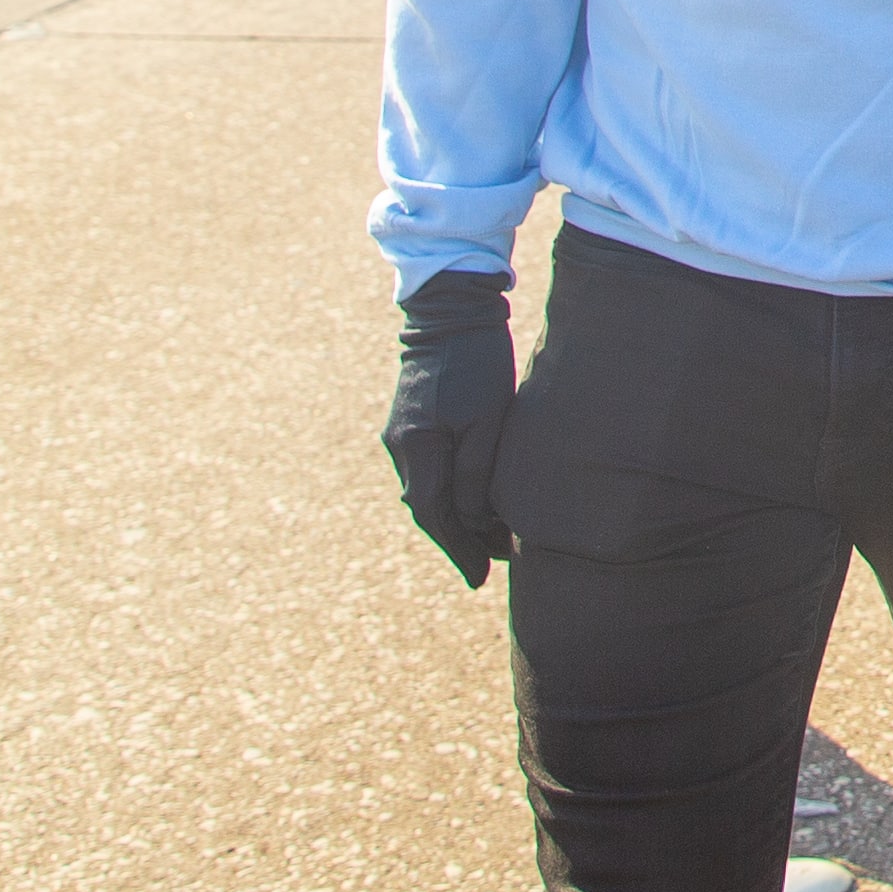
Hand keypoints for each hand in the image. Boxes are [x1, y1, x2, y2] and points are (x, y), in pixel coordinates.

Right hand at [383, 269, 515, 588]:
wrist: (450, 313)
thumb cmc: (478, 364)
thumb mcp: (488, 421)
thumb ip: (476, 475)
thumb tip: (470, 523)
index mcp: (418, 450)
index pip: (437, 517)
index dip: (460, 550)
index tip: (479, 578)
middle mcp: (401, 447)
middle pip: (428, 510)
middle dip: (458, 539)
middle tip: (491, 562)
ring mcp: (400, 435)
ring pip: (426, 492)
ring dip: (453, 517)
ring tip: (489, 536)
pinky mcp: (409, 422)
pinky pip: (426, 470)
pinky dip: (447, 492)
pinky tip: (471, 499)